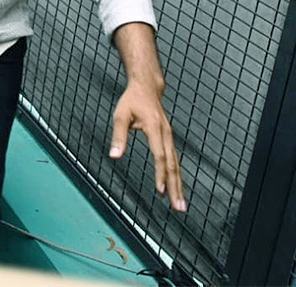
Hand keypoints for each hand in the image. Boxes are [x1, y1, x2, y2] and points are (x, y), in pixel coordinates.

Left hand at [109, 81, 186, 212]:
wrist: (147, 87)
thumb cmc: (132, 100)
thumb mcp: (120, 115)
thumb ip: (118, 136)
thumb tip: (114, 156)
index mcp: (155, 128)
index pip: (160, 155)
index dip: (160, 174)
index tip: (160, 191)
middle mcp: (166, 134)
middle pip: (173, 165)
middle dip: (176, 187)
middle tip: (179, 208)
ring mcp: (170, 137)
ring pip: (176, 165)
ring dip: (179, 185)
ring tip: (180, 205)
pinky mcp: (169, 139)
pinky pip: (174, 160)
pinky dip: (176, 176)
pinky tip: (176, 188)